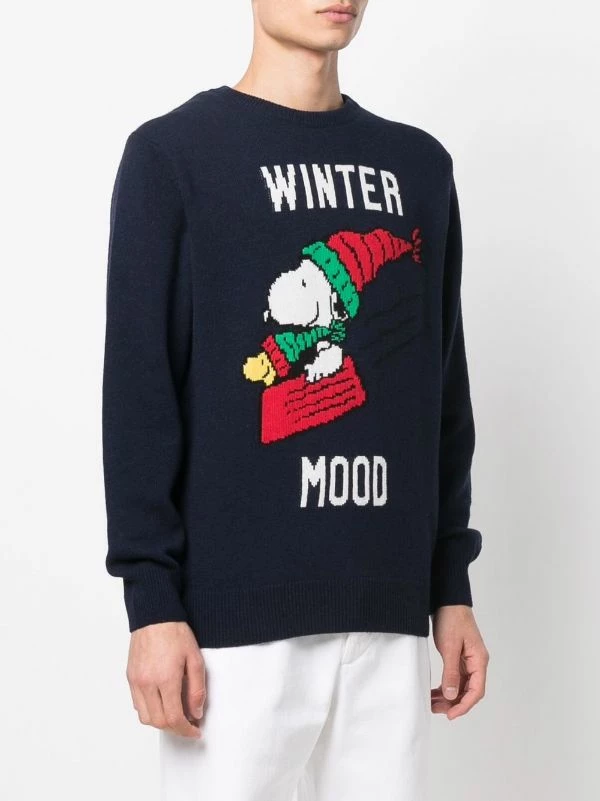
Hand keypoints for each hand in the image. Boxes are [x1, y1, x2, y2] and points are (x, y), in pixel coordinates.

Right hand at [126, 621, 205, 737]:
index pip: (174, 718)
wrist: (154, 616)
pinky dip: (149, 710)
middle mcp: (147, 683)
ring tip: (175, 715)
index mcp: (165, 678)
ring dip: (161, 722)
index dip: (186, 730)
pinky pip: (137, 704)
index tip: (195, 730)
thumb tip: (196, 712)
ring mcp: (136, 681)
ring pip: (145, 717)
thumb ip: (197, 689)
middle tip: (188, 725)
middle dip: (175, 729)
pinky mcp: (130, 677)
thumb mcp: (195, 659)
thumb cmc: (175, 633)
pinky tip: (161, 703)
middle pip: (158, 722)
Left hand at [431, 605, 488, 719]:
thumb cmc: (451, 619)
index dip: (464, 705)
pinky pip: (455, 677)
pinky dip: (446, 686)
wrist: (447, 600)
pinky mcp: (458, 657)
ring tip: (432, 703)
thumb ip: (451, 672)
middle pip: (469, 690)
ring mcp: (467, 660)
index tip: (450, 715)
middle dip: (454, 703)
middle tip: (436, 709)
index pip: (476, 690)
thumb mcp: (449, 647)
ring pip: (461, 685)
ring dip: (449, 696)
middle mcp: (476, 662)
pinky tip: (435, 692)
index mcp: (479, 660)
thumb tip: (452, 696)